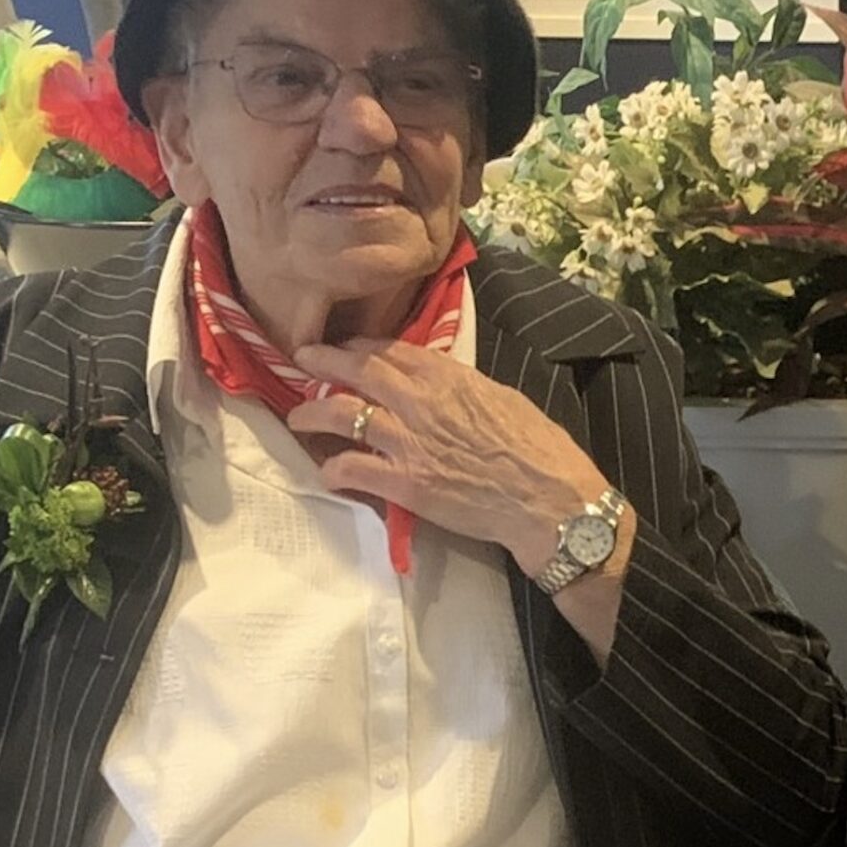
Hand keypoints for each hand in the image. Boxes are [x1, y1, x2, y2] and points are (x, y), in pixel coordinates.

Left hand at [287, 339, 611, 573]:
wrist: (548, 501)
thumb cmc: (540, 450)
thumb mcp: (503, 399)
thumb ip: (464, 389)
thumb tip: (443, 387)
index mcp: (449, 377)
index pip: (391, 350)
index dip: (361, 345)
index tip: (347, 347)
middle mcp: (420, 402)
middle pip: (357, 370)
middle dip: (323, 360)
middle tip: (303, 358)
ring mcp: (407, 442)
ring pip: (341, 414)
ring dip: (312, 412)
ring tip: (298, 417)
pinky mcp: (403, 483)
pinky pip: (352, 468)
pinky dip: (333, 469)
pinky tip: (328, 473)